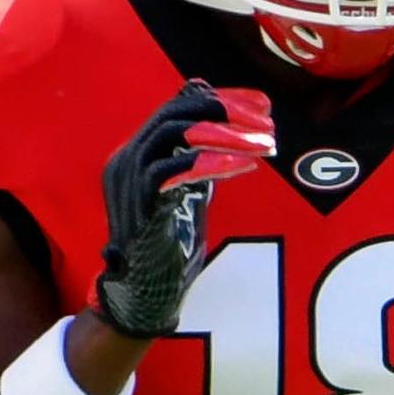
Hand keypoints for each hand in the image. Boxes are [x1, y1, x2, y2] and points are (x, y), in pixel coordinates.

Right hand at [93, 79, 274, 336]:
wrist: (148, 293)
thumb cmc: (170, 245)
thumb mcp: (191, 191)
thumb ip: (202, 158)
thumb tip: (225, 125)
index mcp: (136, 153)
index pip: (177, 107)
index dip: (221, 100)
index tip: (263, 104)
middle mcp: (126, 159)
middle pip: (175, 112)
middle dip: (225, 110)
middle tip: (267, 119)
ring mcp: (128, 179)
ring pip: (174, 133)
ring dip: (225, 133)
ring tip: (263, 142)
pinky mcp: (140, 202)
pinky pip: (174, 167)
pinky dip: (211, 161)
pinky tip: (244, 165)